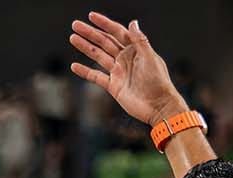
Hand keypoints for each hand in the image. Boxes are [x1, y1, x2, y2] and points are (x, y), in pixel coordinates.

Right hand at [69, 14, 186, 124]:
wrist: (158, 107)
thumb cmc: (158, 82)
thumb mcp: (150, 58)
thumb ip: (140, 41)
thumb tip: (132, 22)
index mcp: (135, 49)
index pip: (117, 32)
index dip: (104, 23)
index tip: (91, 16)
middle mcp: (125, 59)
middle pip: (104, 42)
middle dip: (90, 33)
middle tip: (75, 25)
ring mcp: (118, 72)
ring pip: (98, 56)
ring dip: (85, 47)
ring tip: (73, 38)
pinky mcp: (113, 86)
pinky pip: (96, 77)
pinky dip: (85, 71)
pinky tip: (74, 66)